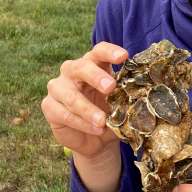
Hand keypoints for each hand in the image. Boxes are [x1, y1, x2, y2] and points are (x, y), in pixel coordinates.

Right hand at [41, 42, 127, 157]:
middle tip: (110, 87)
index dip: (109, 52)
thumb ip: (126, 95)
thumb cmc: (109, 113)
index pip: (98, 51)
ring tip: (102, 121)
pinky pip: (64, 113)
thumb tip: (142, 93)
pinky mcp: (49, 106)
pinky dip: (81, 123)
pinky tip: (96, 129)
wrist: (96, 139)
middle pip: (81, 67)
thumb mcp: (120, 102)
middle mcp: (72, 71)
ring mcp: (58, 87)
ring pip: (70, 95)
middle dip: (96, 76)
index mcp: (93, 64)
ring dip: (87, 109)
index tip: (123, 56)